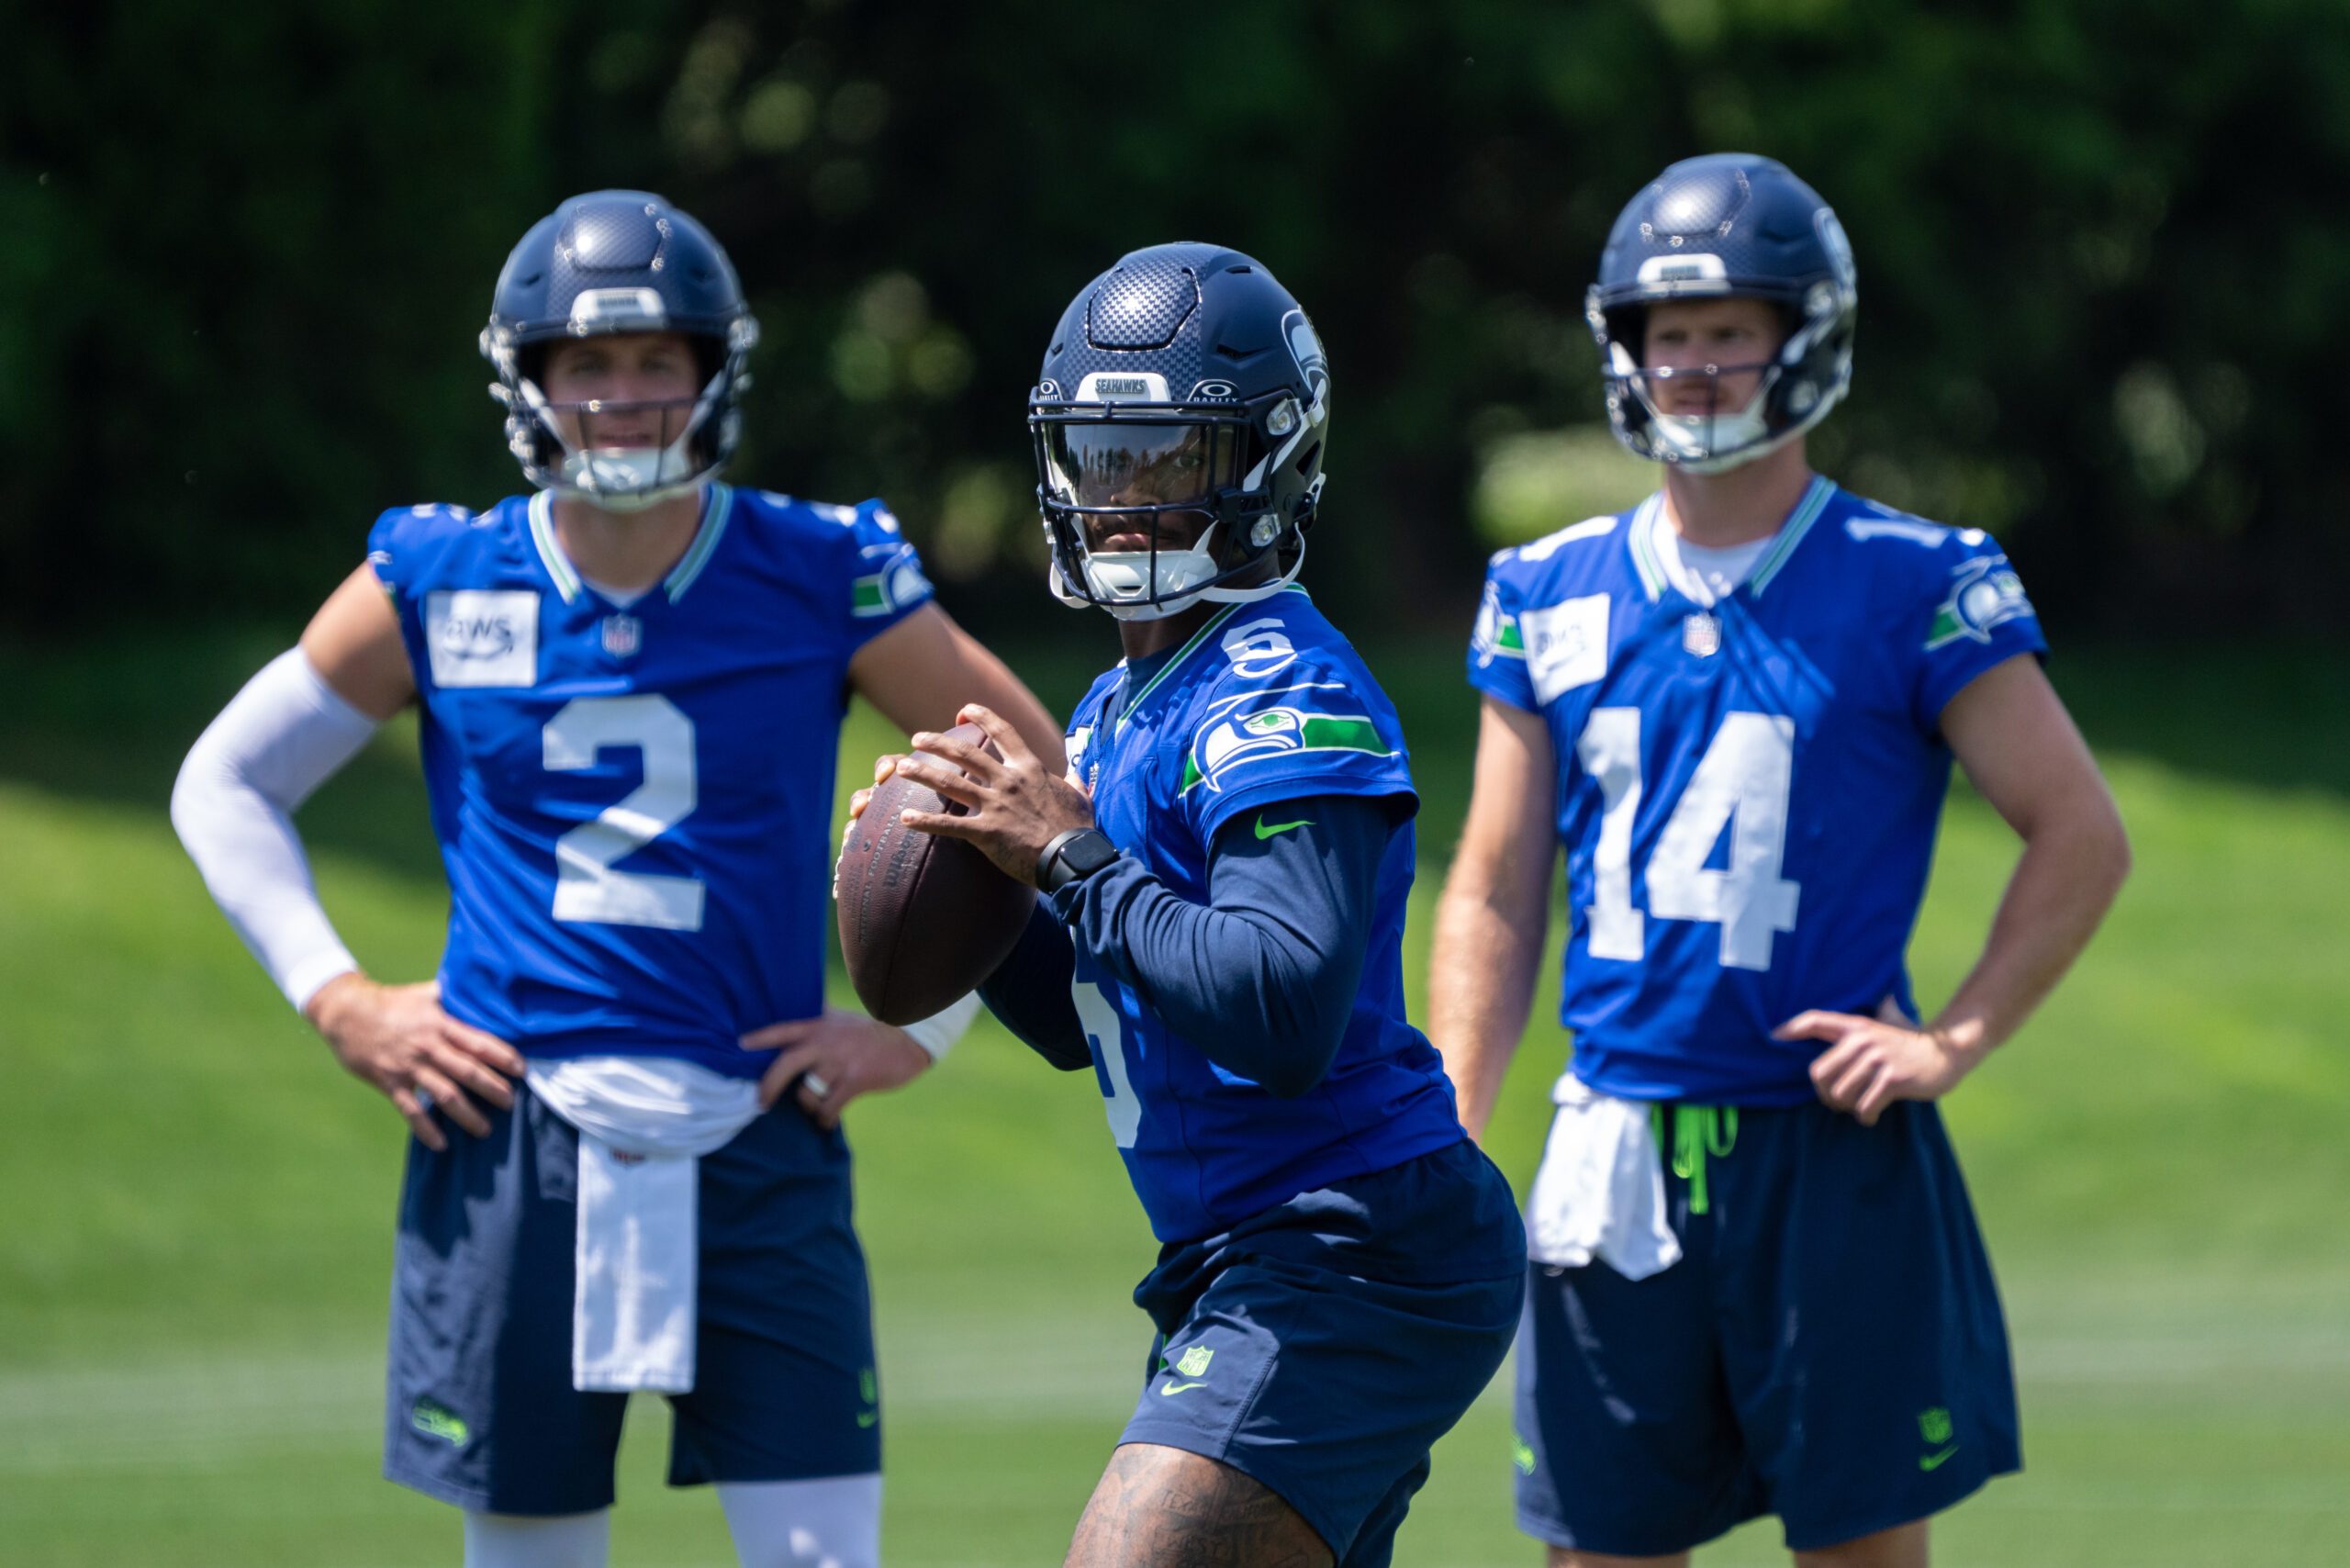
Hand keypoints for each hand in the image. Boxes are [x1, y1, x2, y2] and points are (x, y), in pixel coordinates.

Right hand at [305, 975, 523, 1150]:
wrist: (345, 1013)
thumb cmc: (391, 1002)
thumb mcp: (424, 993)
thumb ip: (452, 996)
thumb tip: (482, 990)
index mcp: (440, 1024)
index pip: (479, 1042)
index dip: (502, 1056)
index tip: (522, 1069)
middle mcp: (428, 1047)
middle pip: (468, 1071)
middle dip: (493, 1089)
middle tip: (512, 1103)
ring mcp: (409, 1067)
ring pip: (445, 1095)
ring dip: (467, 1115)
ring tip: (485, 1130)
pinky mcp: (389, 1082)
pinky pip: (411, 1110)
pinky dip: (426, 1129)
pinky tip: (441, 1144)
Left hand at [744, 1008, 932, 1127]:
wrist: (908, 1040)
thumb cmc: (871, 1032)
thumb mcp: (841, 1020)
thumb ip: (817, 1023)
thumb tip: (792, 1027)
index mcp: (819, 1026)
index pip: (782, 1030)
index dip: (760, 1038)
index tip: (740, 1045)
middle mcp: (825, 1043)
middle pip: (784, 1065)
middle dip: (768, 1088)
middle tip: (760, 1103)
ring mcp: (840, 1063)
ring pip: (807, 1094)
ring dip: (810, 1107)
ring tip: (818, 1107)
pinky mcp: (855, 1081)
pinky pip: (828, 1109)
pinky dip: (825, 1119)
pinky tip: (828, 1121)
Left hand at [886, 704, 1097, 886]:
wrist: (1074, 858)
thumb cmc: (1078, 830)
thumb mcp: (1079, 798)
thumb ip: (1073, 783)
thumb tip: (1075, 776)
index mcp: (1030, 768)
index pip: (1003, 732)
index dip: (982, 717)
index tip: (964, 712)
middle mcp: (1008, 781)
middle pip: (966, 754)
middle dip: (938, 742)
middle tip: (917, 738)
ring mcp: (996, 806)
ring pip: (950, 783)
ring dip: (922, 772)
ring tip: (901, 767)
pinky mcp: (986, 832)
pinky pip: (948, 825)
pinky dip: (924, 821)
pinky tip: (905, 818)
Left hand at [1778, 1006, 1980, 1125]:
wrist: (1946, 1052)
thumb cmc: (1909, 1041)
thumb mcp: (1884, 1023)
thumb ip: (1868, 1018)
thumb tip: (1880, 998)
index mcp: (1856, 1026)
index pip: (1814, 1020)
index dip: (1790, 1028)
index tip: (1773, 1036)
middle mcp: (1863, 1040)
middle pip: (1819, 1074)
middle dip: (1825, 1095)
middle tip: (1839, 1101)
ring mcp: (1877, 1059)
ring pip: (1840, 1094)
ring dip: (1848, 1107)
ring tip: (1859, 1106)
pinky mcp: (1892, 1079)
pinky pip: (1864, 1106)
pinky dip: (1866, 1116)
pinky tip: (1872, 1114)